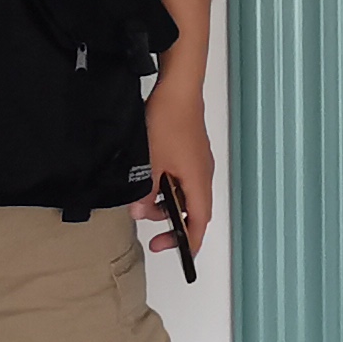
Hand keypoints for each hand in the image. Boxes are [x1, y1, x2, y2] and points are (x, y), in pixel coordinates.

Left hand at [140, 80, 214, 258]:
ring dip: (166, 202)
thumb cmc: (168, 124)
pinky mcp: (192, 152)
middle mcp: (203, 175)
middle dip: (170, 221)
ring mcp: (199, 162)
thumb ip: (145, 193)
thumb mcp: (151, 163)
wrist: (178, 89)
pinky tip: (149, 178)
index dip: (188, 242)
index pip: (198, 222)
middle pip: (193, 210)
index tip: (172, 251)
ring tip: (142, 198)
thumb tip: (138, 212)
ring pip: (186, 194)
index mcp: (198, 182)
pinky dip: (168, 187)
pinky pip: (183, 179)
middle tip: (147, 225)